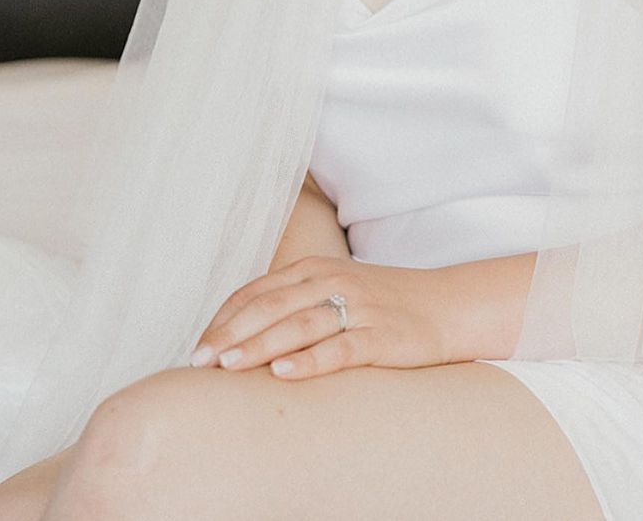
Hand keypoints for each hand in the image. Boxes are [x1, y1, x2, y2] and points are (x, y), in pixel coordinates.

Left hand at [188, 254, 456, 379]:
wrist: (445, 305)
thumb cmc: (381, 302)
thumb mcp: (334, 289)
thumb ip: (292, 302)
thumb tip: (238, 333)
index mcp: (314, 269)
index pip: (257, 292)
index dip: (224, 320)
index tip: (197, 349)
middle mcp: (332, 283)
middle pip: (271, 307)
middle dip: (231, 335)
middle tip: (200, 362)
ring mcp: (357, 308)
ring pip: (299, 326)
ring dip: (260, 345)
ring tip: (229, 366)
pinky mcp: (379, 336)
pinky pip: (339, 348)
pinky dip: (309, 360)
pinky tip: (284, 372)